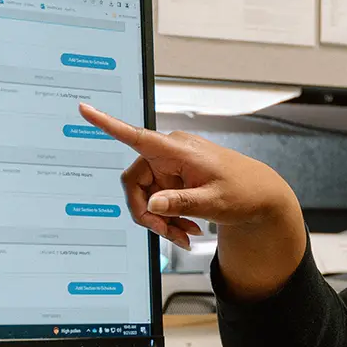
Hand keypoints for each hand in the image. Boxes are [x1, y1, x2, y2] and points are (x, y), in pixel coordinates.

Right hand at [78, 103, 298, 249]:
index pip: (136, 136)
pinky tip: (187, 230)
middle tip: (168, 235)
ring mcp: (170, 168)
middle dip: (147, 214)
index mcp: (178, 150)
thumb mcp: (214, 202)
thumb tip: (151, 205)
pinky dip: (170, 219)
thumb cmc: (244, 192)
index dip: (107, 124)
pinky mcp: (173, 180)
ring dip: (162, 221)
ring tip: (185, 236)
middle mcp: (169, 154)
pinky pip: (158, 202)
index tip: (84, 109)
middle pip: (134, 184)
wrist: (262, 196)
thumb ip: (181, 203)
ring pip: (146, 198)